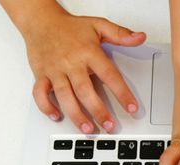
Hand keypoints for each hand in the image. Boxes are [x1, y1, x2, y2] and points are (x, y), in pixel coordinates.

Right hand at [22, 11, 145, 132]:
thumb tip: (140, 37)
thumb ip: (120, 34)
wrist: (41, 21)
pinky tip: (56, 116)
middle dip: (98, 111)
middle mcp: (71, 63)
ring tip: (87, 128)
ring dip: (75, 114)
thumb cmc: (70, 27)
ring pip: (64, 96)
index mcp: (88, 52)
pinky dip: (46, 106)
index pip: (109, 75)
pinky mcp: (41, 75)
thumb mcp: (99, 25)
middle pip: (85, 91)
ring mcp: (55, 71)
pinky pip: (40, 94)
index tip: (132, 108)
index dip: (121, 93)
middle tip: (109, 125)